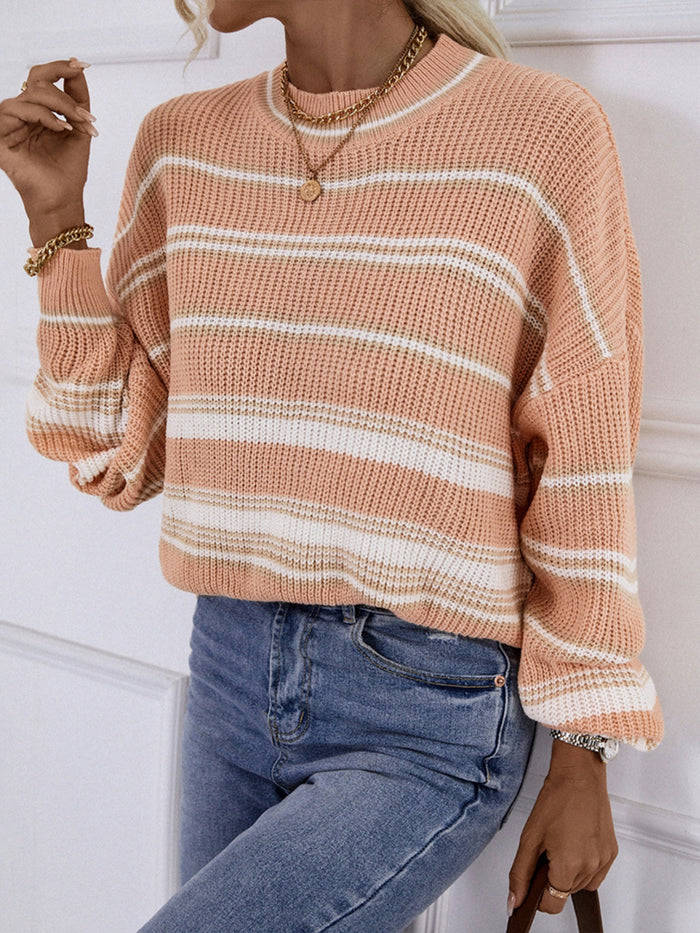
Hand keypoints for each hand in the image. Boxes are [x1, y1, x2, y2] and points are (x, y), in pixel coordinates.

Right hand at [0, 59, 96, 240]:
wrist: (62, 200)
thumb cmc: (69, 170)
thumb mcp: (80, 129)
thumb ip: (78, 98)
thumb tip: (78, 68)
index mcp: (36, 111)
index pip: (42, 78)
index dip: (61, 66)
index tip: (84, 65)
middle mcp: (21, 114)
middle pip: (37, 81)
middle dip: (66, 95)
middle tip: (87, 117)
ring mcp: (9, 123)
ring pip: (31, 94)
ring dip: (62, 106)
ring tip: (79, 126)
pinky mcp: (0, 135)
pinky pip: (18, 110)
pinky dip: (44, 116)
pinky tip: (62, 130)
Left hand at [507, 740, 617, 915]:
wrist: (579, 776)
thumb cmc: (556, 800)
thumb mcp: (529, 838)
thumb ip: (520, 874)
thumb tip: (513, 902)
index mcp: (569, 866)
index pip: (552, 904)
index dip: (538, 894)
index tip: (534, 877)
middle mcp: (591, 867)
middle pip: (566, 893)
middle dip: (553, 877)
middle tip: (547, 848)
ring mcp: (604, 861)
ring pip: (581, 885)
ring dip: (568, 872)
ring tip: (561, 843)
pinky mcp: (612, 853)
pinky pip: (595, 874)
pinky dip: (583, 866)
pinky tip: (575, 844)